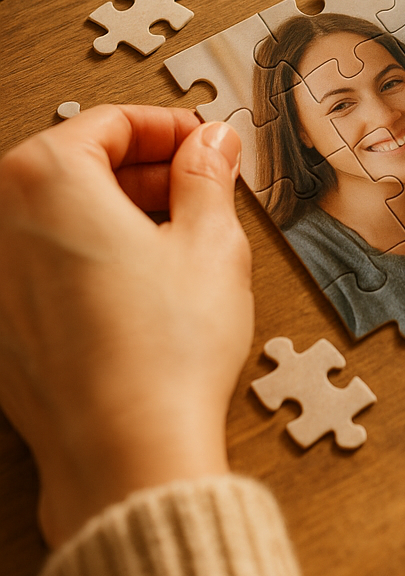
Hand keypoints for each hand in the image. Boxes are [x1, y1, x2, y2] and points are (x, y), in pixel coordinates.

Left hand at [0, 106, 251, 546]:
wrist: (127, 452)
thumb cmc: (166, 349)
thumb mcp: (212, 241)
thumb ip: (209, 174)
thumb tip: (212, 142)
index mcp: (46, 182)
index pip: (111, 123)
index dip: (171, 128)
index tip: (206, 144)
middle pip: (78, 164)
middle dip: (147, 169)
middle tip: (203, 187)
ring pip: (61, 215)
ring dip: (121, 210)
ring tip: (183, 237)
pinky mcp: (1, 326)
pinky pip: (45, 262)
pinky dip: (92, 253)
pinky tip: (146, 283)